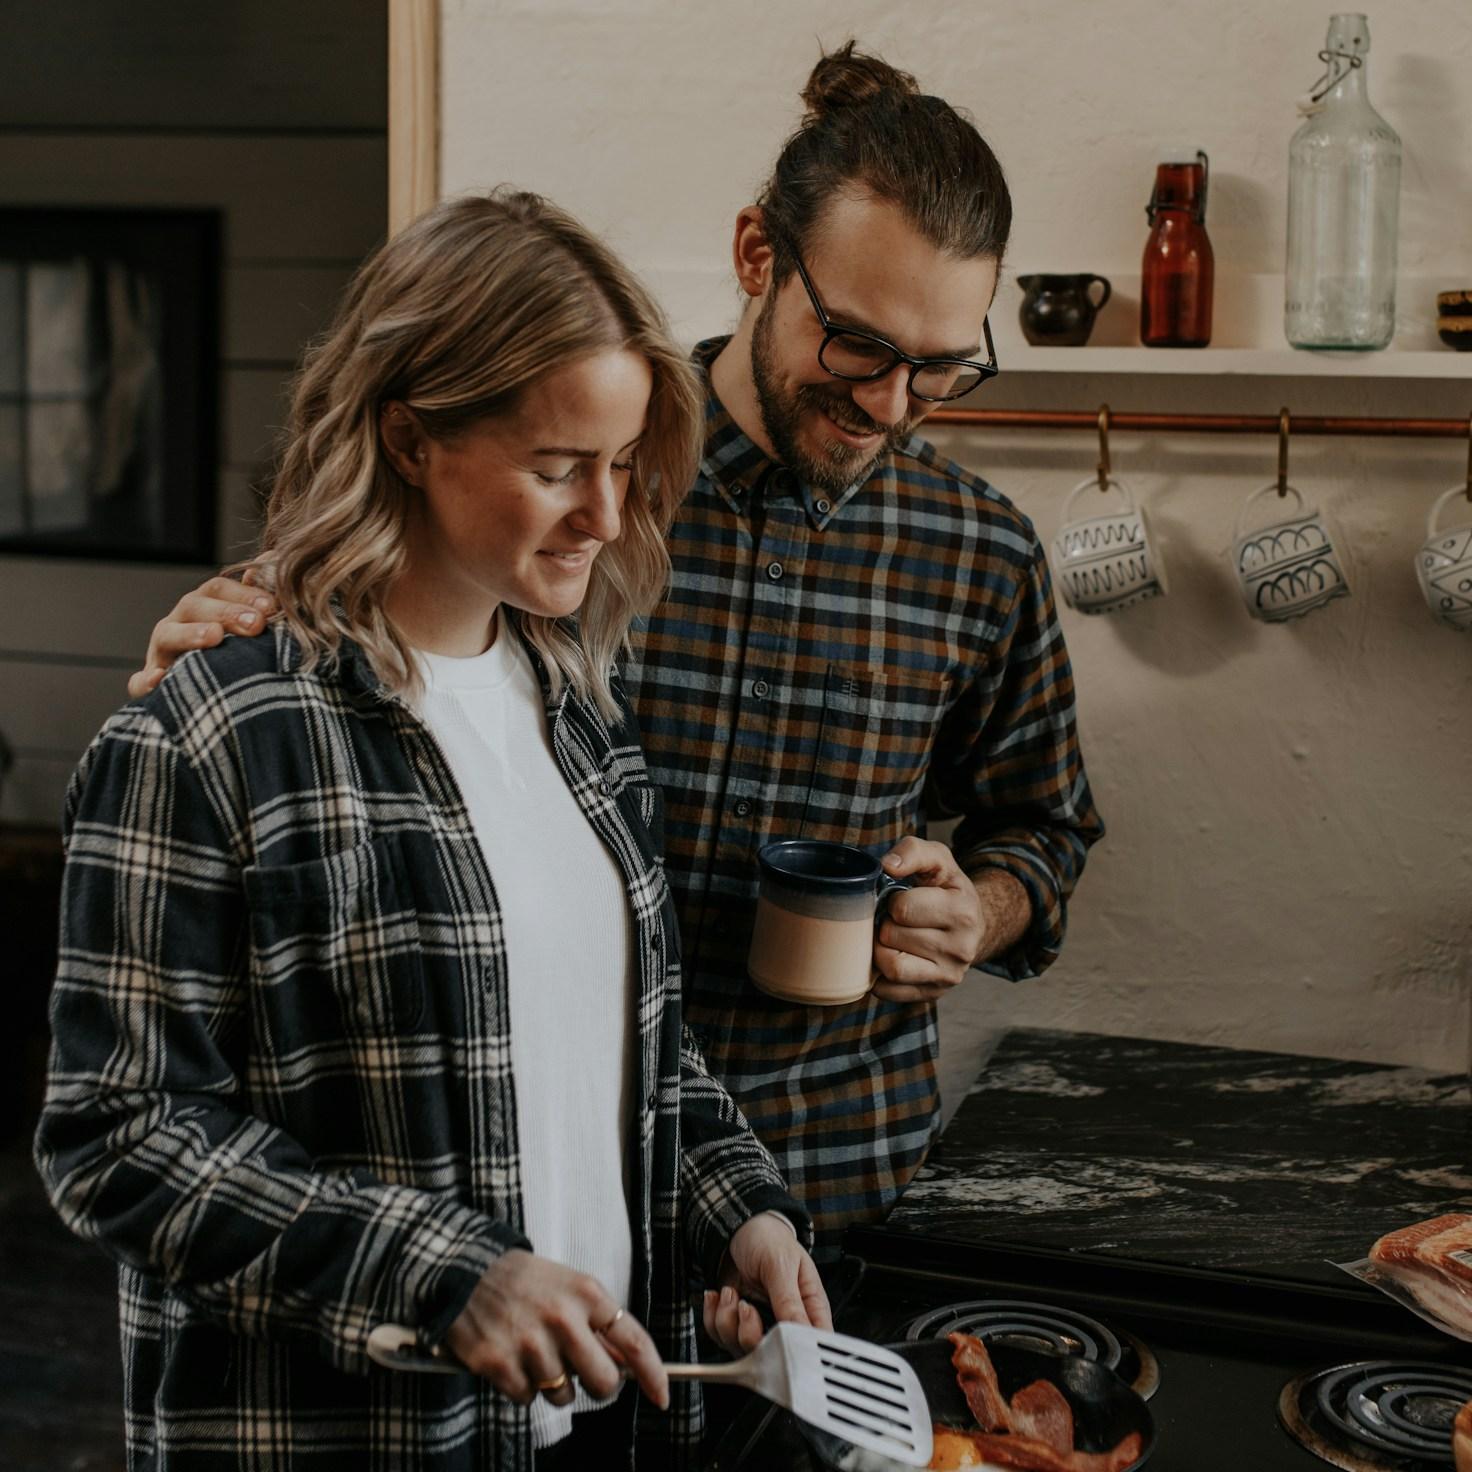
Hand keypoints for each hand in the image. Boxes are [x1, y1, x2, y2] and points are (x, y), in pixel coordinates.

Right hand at [126, 572, 276, 697]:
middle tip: (256, 623)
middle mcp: (180, 623)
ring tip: (214, 636)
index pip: (218, 589)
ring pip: (168, 636)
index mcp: (204, 607)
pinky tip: (157, 680)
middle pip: (195, 606)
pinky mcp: (150, 684)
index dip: (244, 593)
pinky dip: (146, 681)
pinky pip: (140, 682)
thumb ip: (262, 599)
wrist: (215, 696)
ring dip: (191, 634)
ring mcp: (162, 652)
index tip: (271, 607)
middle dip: (226, 612)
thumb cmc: (240, 654)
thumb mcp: (253, 625)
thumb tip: (273, 559)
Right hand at [445, 1249, 667, 1410]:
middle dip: (598, 1386)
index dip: (652, 1373)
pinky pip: (527, 1398)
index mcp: (587, 1294)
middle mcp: (563, 1319)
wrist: (467, 1268)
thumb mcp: (571, 1286)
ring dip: (552, 1383)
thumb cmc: (526, 1280)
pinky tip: (512, 1356)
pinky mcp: (499, 1364)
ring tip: (534, 1350)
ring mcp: (530, 1343)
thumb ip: (599, 1323)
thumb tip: (626, 1365)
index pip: (634, 1341)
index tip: (661, 1395)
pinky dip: (521, 1386)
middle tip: (581, 1373)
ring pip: (563, 1396)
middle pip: (604, 1382)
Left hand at [702, 1214, 832, 1355]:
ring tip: (731, 1293)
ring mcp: (760, 1325)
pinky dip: (714, 1317)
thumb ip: (789, 1301)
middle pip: (774, 1356)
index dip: (797, 1353)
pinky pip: (721, 1337)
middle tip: (746, 1307)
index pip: (813, 1344)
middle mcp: (786, 1322)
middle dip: (751, 1335)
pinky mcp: (737, 1324)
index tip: (774, 1340)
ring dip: (728, 1322)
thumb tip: (800, 1333)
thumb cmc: (768, 1239)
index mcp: (809, 1307)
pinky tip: (720, 1295)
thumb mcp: (781, 1264)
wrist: (738, 1228)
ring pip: (743, 1349)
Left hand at [871, 837, 987, 1002]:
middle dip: (886, 924)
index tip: (900, 899)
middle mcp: (962, 948)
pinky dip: (879, 976)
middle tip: (892, 919)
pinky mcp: (934, 993)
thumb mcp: (937, 859)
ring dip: (881, 950)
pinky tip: (889, 957)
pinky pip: (890, 991)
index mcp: (963, 911)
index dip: (893, 901)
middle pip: (893, 937)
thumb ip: (912, 851)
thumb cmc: (946, 887)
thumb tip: (887, 865)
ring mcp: (949, 975)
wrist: (970, 923)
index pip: (903, 908)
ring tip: (890, 938)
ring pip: (892, 967)